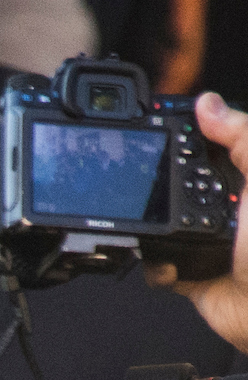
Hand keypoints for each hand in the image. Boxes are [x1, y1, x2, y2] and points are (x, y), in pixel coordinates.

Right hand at [147, 93, 247, 354]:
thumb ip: (243, 137)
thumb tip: (209, 103)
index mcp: (247, 182)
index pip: (218, 147)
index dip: (193, 134)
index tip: (161, 127)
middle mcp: (232, 209)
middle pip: (184, 183)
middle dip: (160, 183)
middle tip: (143, 179)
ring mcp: (212, 242)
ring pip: (166, 223)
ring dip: (153, 226)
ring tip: (151, 223)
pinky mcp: (194, 275)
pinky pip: (160, 265)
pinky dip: (154, 266)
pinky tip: (165, 263)